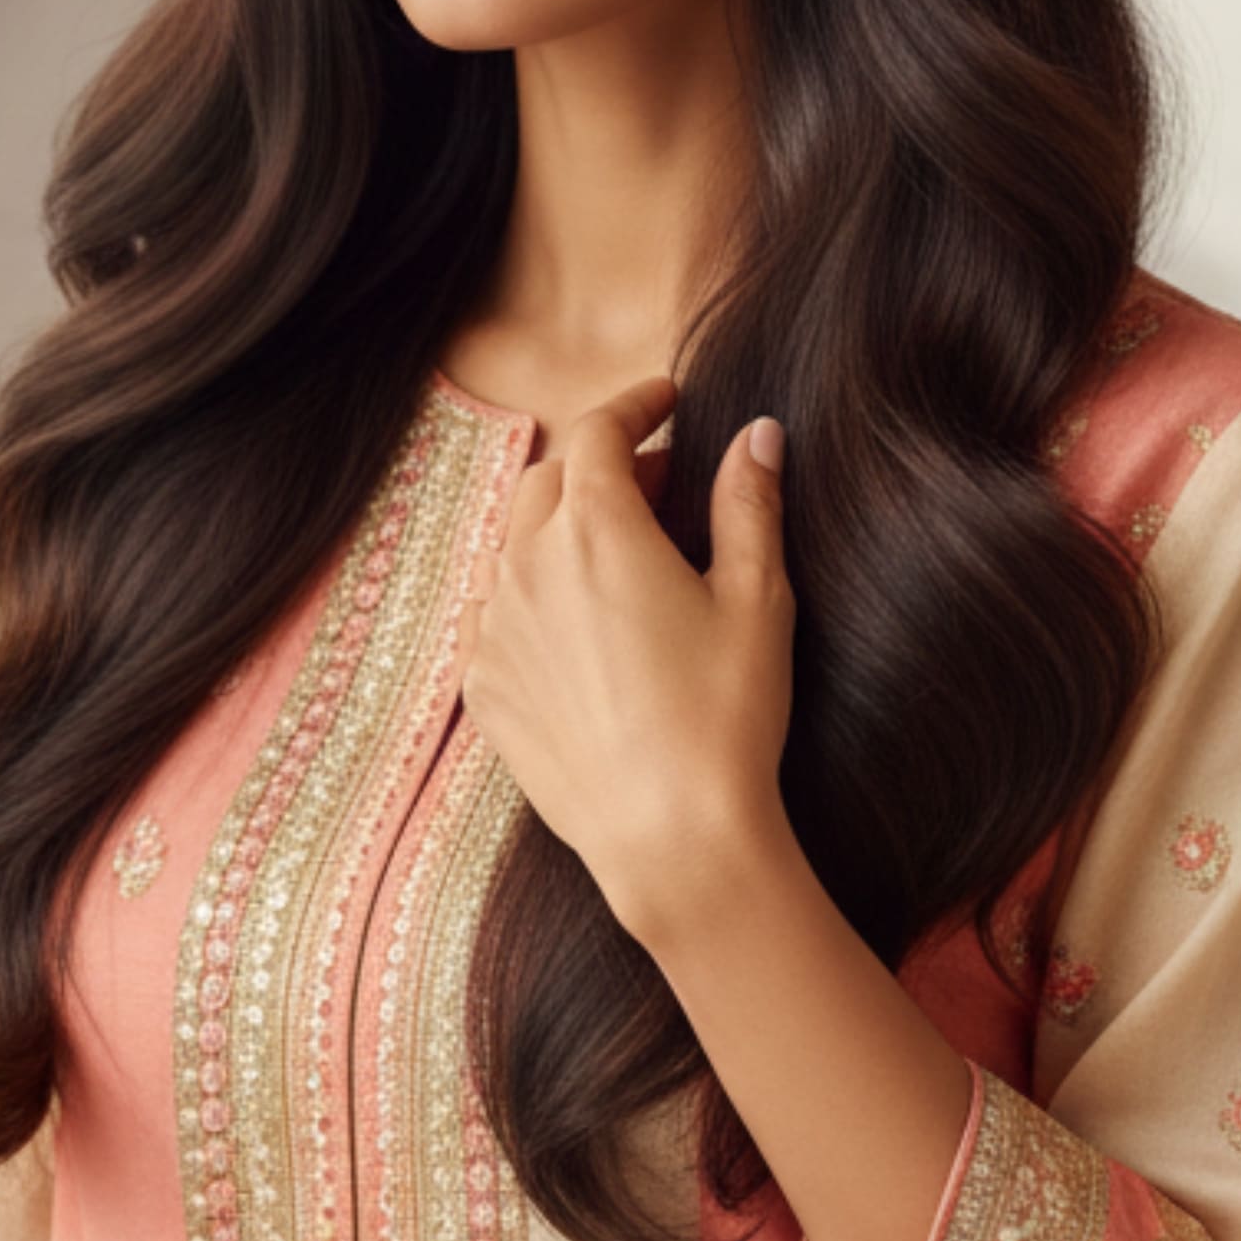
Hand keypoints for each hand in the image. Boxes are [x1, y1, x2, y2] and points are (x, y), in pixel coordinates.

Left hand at [457, 373, 797, 945]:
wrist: (670, 838)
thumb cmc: (725, 718)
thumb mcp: (756, 600)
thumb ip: (749, 504)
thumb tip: (757, 435)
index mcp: (598, 529)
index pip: (600, 430)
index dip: (635, 405)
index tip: (666, 402)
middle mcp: (529, 565)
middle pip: (552, 480)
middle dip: (603, 466)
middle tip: (659, 482)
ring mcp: (495, 627)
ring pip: (515, 544)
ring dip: (561, 529)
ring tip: (618, 554)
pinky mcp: (483, 685)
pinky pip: (495, 611)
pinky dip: (532, 593)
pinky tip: (576, 621)